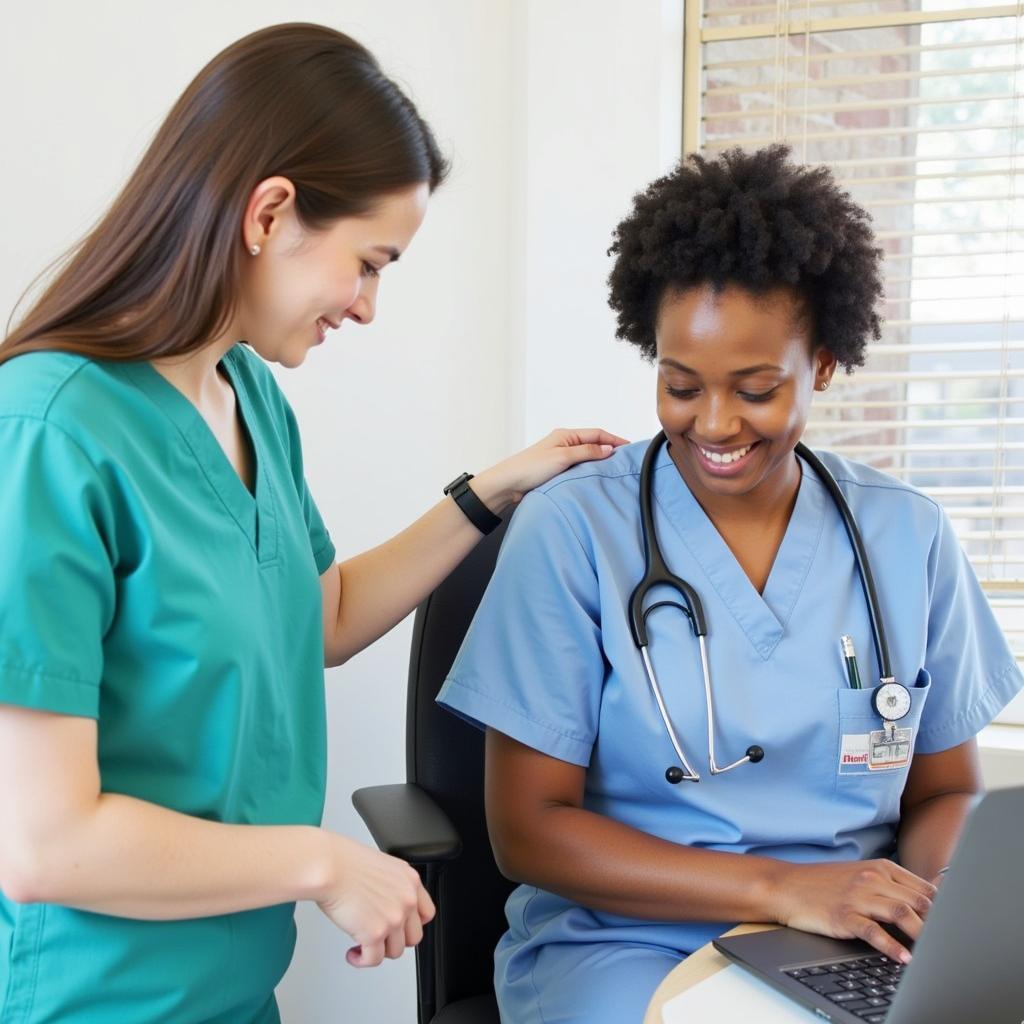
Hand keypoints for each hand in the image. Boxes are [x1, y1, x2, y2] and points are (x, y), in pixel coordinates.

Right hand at [316, 835, 434, 967]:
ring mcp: (393, 918)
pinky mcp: (375, 934)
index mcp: (410, 881)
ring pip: (395, 951)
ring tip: (363, 944)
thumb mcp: (381, 867)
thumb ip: (393, 887)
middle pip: (414, 936)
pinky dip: (362, 961)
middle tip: (379, 937)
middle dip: (395, 940)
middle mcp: (406, 899)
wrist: (329, 867)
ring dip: (378, 950)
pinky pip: (373, 960)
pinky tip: (353, 953)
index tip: (400, 928)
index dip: (411, 924)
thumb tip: (387, 906)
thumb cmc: (345, 862)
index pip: (426, 913)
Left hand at [473, 428, 629, 512]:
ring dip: (600, 462)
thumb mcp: (562, 458)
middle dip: (610, 450)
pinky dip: (589, 471)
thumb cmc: (529, 468)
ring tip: (614, 470)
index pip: (597, 434)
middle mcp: (564, 444)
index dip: (614, 440)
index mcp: (565, 435)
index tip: (629, 447)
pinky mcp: (556, 471)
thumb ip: (587, 452)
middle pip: (593, 444)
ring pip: (586, 457)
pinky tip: (595, 479)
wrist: (508, 484)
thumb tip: (609, 450)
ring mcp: (560, 457)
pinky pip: (578, 468)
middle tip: (626, 460)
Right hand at [772, 859, 936, 963]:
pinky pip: (874, 932)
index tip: (954, 928)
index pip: (925, 889)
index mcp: (881, 868)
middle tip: (949, 944)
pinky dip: (893, 947)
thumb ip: (893, 884)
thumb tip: (931, 898)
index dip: (945, 911)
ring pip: (902, 913)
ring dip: (922, 935)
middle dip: (938, 925)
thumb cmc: (824, 883)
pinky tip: (903, 959)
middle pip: (919, 902)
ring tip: (933, 953)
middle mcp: (872, 878)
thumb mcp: (860, 875)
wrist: (787, 886)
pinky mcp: (844, 915)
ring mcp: (858, 896)